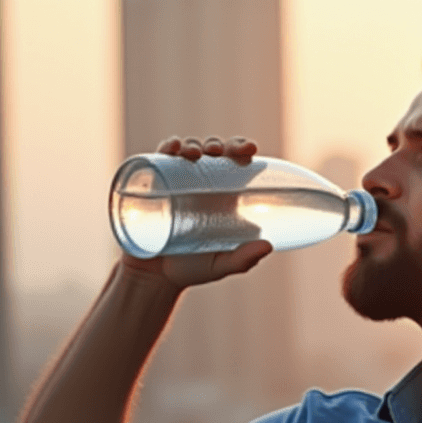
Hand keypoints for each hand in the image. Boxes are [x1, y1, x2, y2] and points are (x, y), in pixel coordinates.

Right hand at [120, 135, 272, 290]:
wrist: (154, 278)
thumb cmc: (192, 269)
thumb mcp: (220, 265)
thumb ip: (243, 259)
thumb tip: (268, 246)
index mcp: (223, 195)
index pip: (235, 162)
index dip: (241, 148)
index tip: (249, 149)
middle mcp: (201, 184)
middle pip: (212, 153)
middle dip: (218, 145)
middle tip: (219, 152)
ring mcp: (176, 182)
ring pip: (187, 152)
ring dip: (193, 145)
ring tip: (194, 154)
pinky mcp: (153, 186)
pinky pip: (159, 159)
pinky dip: (166, 148)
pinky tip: (172, 148)